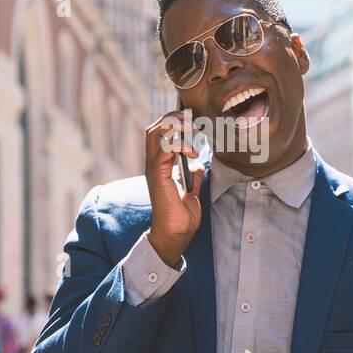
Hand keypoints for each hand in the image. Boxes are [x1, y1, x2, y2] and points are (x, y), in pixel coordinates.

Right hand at [143, 109, 203, 265]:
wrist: (175, 234)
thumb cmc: (181, 217)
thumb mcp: (192, 192)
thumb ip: (193, 177)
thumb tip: (198, 167)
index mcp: (161, 166)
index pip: (160, 133)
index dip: (175, 123)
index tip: (195, 127)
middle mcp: (154, 164)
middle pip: (155, 127)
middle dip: (174, 118)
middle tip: (192, 123)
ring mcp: (154, 168)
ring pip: (156, 132)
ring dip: (176, 127)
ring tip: (193, 133)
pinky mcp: (158, 175)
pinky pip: (165, 149)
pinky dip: (180, 145)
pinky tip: (193, 154)